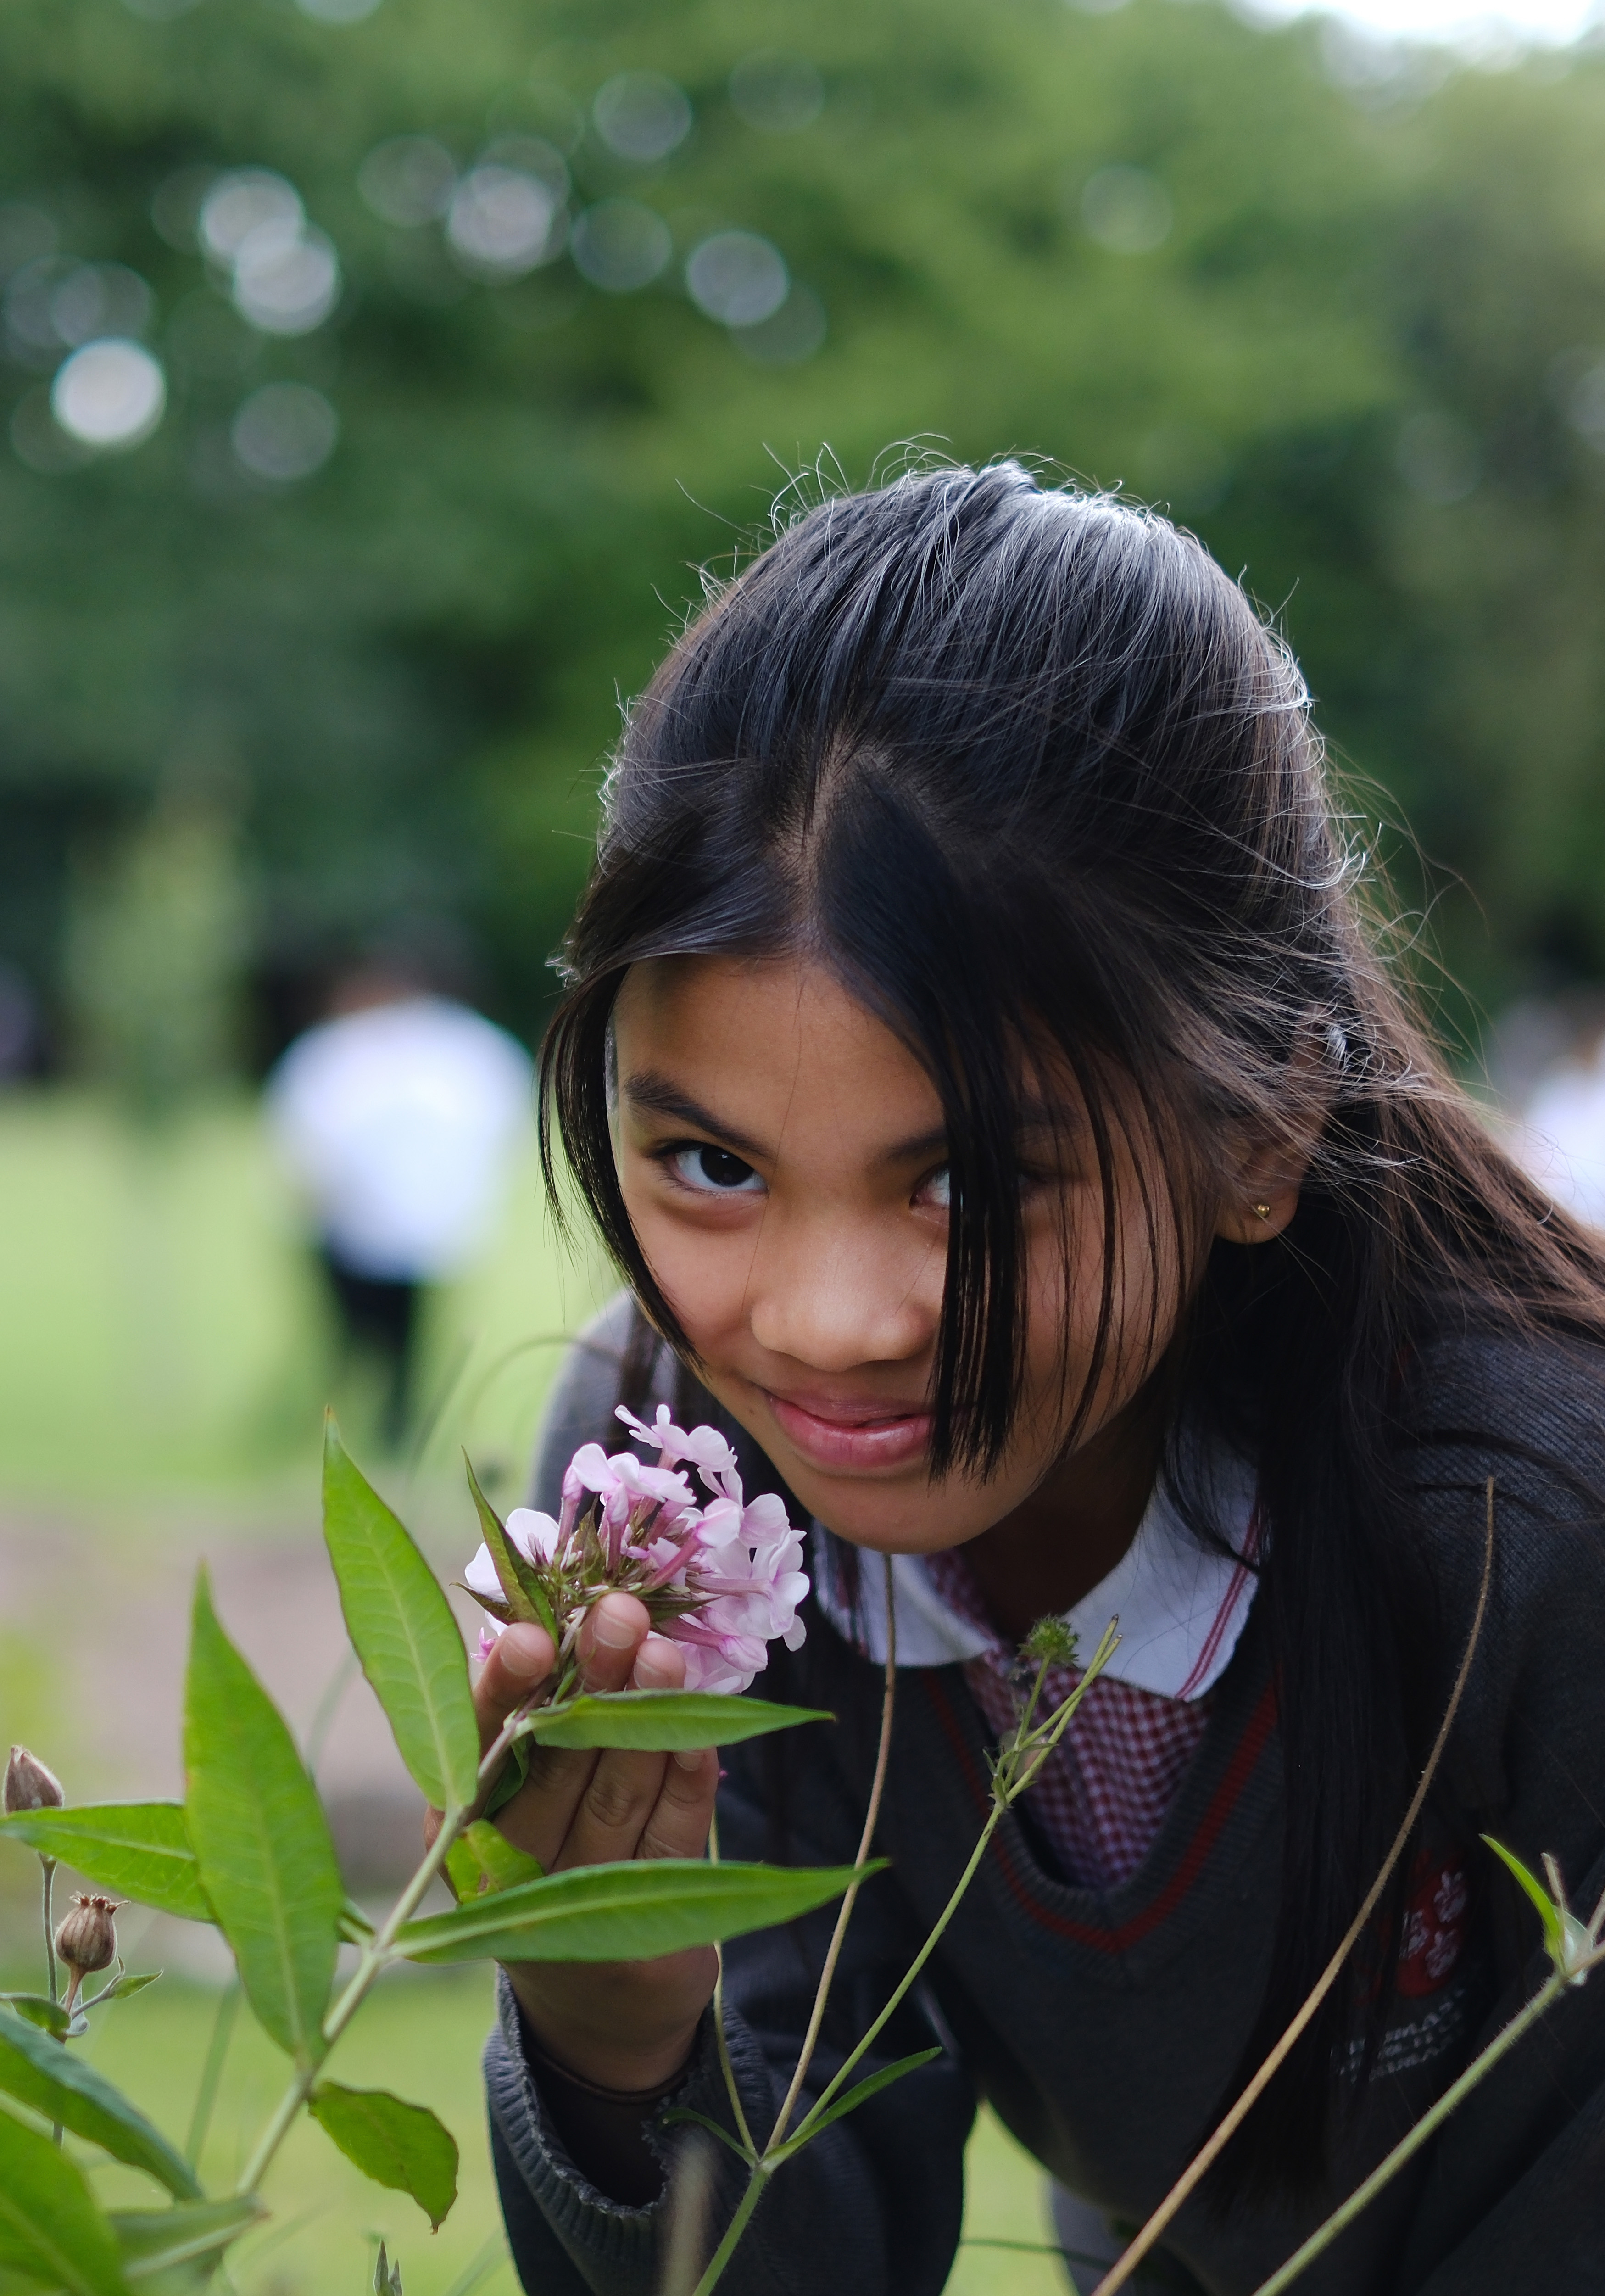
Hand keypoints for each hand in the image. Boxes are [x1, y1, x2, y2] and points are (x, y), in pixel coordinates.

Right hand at [428, 1591, 719, 2092]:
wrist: (594, 2005)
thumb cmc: (554, 1857)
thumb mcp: (522, 1795)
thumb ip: (538, 1718)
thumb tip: (564, 1613)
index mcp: (457, 1820)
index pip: (476, 1744)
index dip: (503, 1690)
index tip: (534, 1636)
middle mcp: (502, 1869)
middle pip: (554, 1762)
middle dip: (595, 1680)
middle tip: (624, 1614)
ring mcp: (565, 1911)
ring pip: (613, 1797)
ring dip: (648, 1719)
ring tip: (668, 1654)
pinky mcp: (630, 1942)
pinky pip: (667, 1843)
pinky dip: (688, 1783)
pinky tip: (707, 1735)